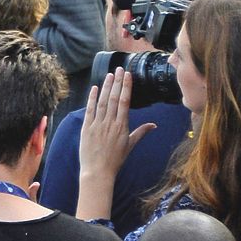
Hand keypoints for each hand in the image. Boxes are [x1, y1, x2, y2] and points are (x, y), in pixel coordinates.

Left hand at [77, 70, 156, 185]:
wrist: (98, 171)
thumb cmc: (115, 160)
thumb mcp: (130, 146)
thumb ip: (141, 132)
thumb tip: (154, 125)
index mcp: (122, 126)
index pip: (125, 102)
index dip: (126, 87)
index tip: (127, 75)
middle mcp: (110, 123)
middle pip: (114, 98)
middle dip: (117, 82)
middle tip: (119, 69)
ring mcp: (97, 125)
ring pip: (102, 102)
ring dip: (105, 87)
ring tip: (109, 75)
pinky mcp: (86, 128)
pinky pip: (89, 110)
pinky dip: (91, 99)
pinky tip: (94, 88)